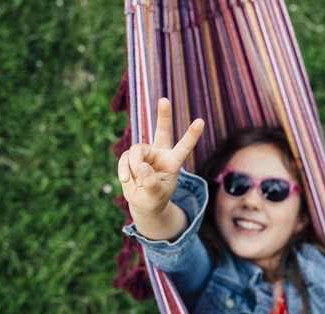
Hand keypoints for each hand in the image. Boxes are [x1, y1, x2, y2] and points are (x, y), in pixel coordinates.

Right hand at [118, 98, 204, 219]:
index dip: (191, 134)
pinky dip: (123, 169)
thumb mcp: (156, 195)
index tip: (201, 121)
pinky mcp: (130, 157)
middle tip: (165, 100)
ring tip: (135, 182)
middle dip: (163, 115)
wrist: (143, 202)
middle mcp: (160, 153)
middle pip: (162, 130)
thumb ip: (151, 183)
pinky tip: (126, 180)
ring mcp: (145, 153)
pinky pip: (124, 158)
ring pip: (136, 150)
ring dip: (132, 166)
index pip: (184, 147)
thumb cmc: (155, 199)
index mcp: (173, 162)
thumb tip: (141, 166)